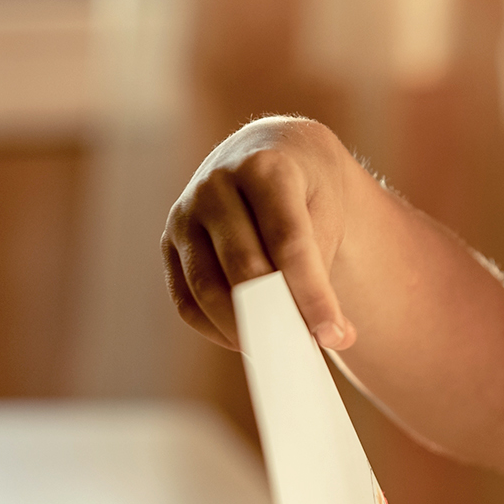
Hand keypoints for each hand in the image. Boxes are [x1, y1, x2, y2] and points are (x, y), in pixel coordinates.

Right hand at [161, 116, 358, 350]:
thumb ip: (317, 266)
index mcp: (265, 166)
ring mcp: (186, 213)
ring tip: (281, 349)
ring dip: (245, 330)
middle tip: (307, 351)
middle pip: (244, 267)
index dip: (311, 294)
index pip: (288, 241)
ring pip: (208, 289)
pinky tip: (248, 339)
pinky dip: (216, 330)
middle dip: (278, 317)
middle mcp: (216, 184)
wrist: (269, 153)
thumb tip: (321, 334)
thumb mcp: (327, 212)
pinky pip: (186, 300)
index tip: (334, 335)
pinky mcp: (169, 241)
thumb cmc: (306, 191)